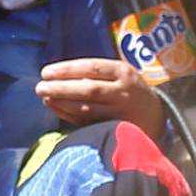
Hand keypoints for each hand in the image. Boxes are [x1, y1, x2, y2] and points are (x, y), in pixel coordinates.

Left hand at [36, 56, 162, 137]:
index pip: (91, 67)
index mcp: (123, 72)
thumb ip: (95, 72)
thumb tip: (56, 74)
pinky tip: (55, 108)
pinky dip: (68, 115)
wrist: (156, 114)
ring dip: (63, 104)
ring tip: (45, 98)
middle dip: (62, 88)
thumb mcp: (119, 73)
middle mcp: (123, 91)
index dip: (67, 70)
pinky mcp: (116, 128)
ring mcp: (120, 112)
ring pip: (87, 109)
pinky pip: (87, 122)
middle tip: (40, 87)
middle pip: (89, 90)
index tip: (46, 72)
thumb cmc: (127, 88)